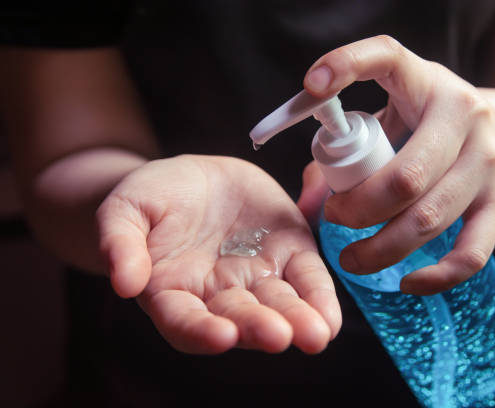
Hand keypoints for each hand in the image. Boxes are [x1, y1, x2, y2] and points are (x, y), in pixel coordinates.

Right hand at [97, 155, 340, 353]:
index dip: (201, 331)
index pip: (184, 321)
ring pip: (277, 303)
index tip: (223, 336)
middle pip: (238, 317)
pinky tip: (329, 317)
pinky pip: (305, 275)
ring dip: (297, 319)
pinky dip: (318, 295)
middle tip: (279, 336)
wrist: (193, 178)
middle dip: (259, 327)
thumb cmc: (153, 199)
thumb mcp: (125, 209)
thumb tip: (124, 282)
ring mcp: (255, 276)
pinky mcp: (287, 253)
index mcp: (173, 291)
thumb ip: (119, 242)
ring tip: (316, 334)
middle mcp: (217, 293)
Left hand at [298, 35, 494, 294]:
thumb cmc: (436, 126)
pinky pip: (470, 253)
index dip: (347, 65)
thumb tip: (306, 207)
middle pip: (403, 177)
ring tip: (350, 259)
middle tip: (334, 217)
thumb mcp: (396, 118)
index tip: (312, 87)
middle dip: (357, 209)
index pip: (386, 58)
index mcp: (428, 83)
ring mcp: (487, 163)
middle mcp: (465, 118)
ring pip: (428, 219)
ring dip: (380, 249)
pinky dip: (435, 277)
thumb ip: (346, 152)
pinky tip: (405, 283)